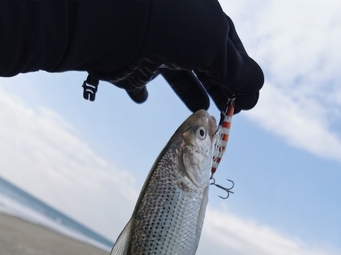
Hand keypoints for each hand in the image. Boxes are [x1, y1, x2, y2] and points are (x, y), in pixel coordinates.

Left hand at [93, 0, 263, 111]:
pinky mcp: (132, 66)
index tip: (246, 103)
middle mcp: (182, 33)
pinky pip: (138, 81)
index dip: (241, 76)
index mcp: (205, 21)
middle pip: (206, 65)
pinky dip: (141, 91)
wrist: (118, 24)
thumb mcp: (215, 46)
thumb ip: (238, 71)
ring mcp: (156, 49)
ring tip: (202, 111)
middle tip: (228, 112)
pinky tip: (143, 98)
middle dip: (220, 87)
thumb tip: (256, 91)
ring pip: (177, 76)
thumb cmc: (174, 27)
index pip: (230, 50)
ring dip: (191, 93)